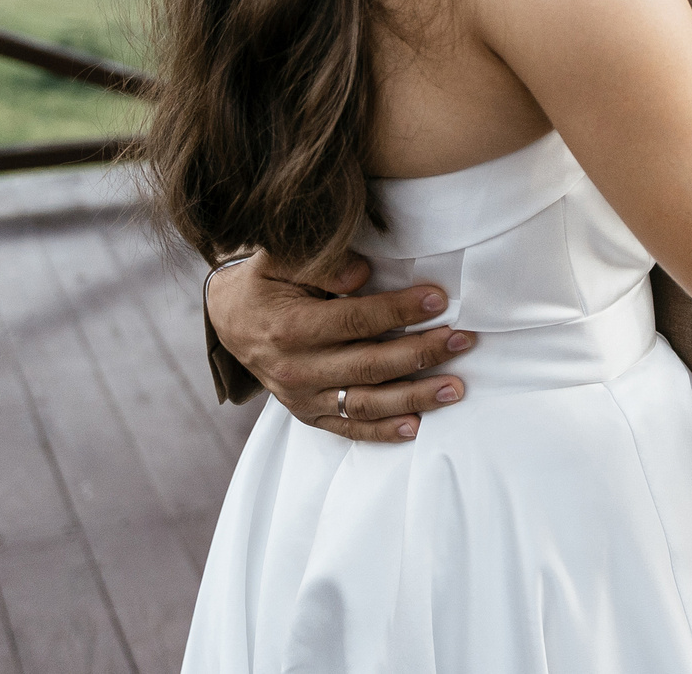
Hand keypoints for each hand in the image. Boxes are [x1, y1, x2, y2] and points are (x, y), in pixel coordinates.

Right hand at [207, 253, 474, 441]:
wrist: (229, 320)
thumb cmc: (264, 283)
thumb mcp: (280, 260)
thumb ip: (321, 264)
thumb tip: (361, 273)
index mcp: (291, 327)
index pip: (355, 321)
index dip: (399, 311)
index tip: (439, 300)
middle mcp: (297, 368)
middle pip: (369, 365)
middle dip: (421, 353)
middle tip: (462, 340)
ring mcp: (303, 397)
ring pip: (366, 403)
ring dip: (414, 397)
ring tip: (456, 387)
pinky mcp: (308, 414)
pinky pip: (348, 429)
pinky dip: (382, 432)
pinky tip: (416, 426)